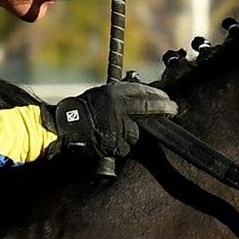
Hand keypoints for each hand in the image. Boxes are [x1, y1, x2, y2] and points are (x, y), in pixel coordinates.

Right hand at [46, 78, 176, 169]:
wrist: (65, 126)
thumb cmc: (82, 110)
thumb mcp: (102, 95)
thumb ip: (121, 98)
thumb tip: (144, 102)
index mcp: (115, 93)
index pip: (144, 92)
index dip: (159, 96)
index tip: (168, 99)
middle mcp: (118, 107)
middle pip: (149, 108)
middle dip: (164, 109)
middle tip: (173, 111)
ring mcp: (117, 125)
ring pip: (137, 131)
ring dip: (135, 133)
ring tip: (122, 132)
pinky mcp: (114, 141)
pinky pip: (125, 146)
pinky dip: (122, 145)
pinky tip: (113, 141)